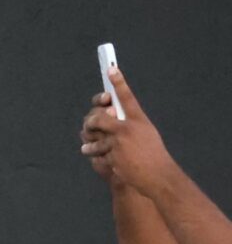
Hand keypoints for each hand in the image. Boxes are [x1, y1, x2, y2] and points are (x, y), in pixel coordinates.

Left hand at [82, 63, 180, 197]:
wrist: (156, 174)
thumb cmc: (152, 153)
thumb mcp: (145, 132)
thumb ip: (128, 123)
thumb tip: (110, 114)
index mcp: (138, 120)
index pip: (127, 96)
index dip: (118, 82)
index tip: (111, 69)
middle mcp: (127, 128)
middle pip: (99, 117)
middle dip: (92, 121)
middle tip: (90, 124)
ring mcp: (118, 143)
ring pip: (94, 138)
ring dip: (90, 144)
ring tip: (88, 147)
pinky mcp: (111, 156)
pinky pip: (97, 154)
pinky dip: (99, 158)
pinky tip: (105, 162)